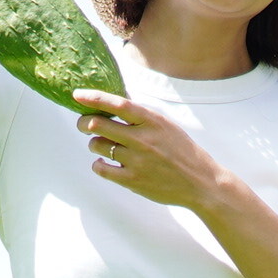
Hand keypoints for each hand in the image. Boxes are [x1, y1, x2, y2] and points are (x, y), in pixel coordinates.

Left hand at [73, 91, 233, 214]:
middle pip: (98, 124)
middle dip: (84, 122)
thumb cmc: (182, 151)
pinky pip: (101, 168)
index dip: (94, 98)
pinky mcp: (132, 180)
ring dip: (93, 143)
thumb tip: (113, 104)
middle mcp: (142, 139)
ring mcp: (136, 160)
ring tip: (102, 145)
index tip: (77, 95)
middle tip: (83, 123)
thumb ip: (142, 116)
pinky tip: (104, 162)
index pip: (118, 104)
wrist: (200, 182)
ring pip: (96, 145)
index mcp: (152, 121)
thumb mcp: (166, 126)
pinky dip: (98, 163)